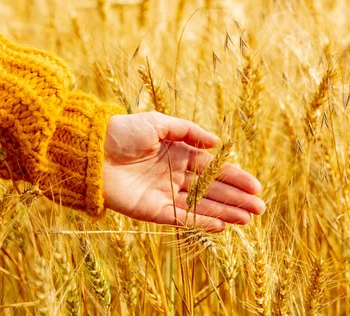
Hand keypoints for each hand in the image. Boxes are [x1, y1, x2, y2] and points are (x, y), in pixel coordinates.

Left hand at [102, 111, 264, 231]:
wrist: (90, 150)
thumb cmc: (122, 132)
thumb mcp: (158, 124)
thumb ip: (189, 132)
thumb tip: (217, 143)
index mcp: (179, 155)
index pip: (214, 169)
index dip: (235, 178)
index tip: (256, 187)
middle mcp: (175, 176)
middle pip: (212, 190)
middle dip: (236, 199)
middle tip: (259, 209)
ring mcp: (165, 194)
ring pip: (201, 206)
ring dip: (224, 213)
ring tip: (247, 219)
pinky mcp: (152, 210)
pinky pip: (181, 218)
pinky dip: (201, 222)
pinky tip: (221, 225)